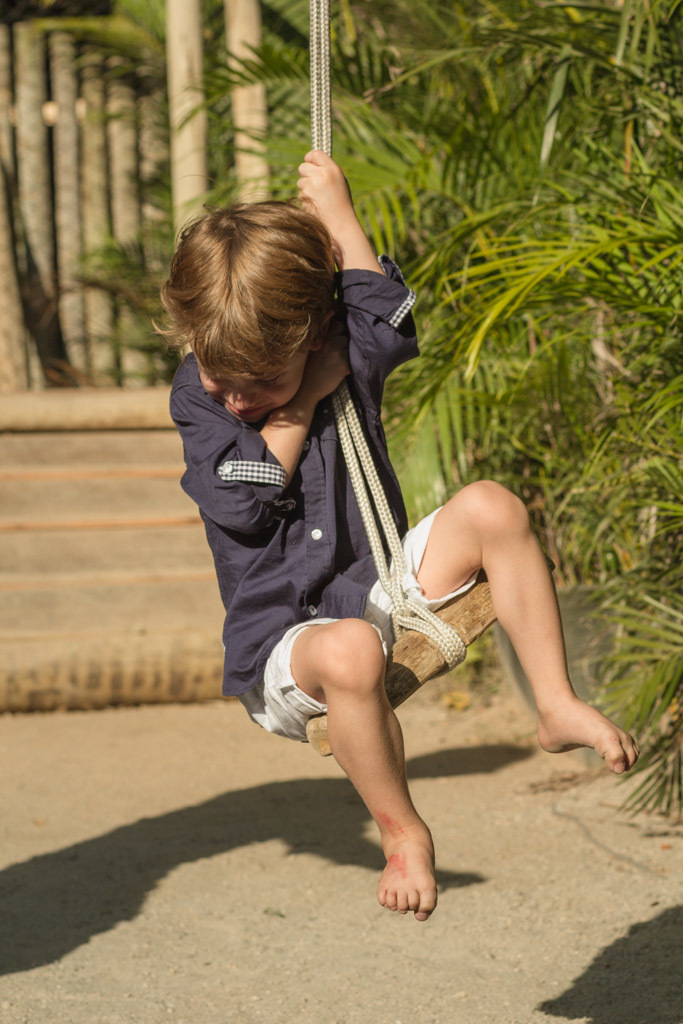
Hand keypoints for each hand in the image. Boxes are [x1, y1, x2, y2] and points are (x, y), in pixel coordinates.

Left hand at [297, 151, 382, 274]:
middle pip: (303, 167)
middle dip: (305, 174)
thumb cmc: (342, 203)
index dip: (310, 157)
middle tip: (313, 183)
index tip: (308, 160)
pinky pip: (300, 195)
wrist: (341, 224)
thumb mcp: (339, 182)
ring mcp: (312, 187)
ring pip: (300, 182)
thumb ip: (327, 172)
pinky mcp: (305, 198)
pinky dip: (305, 200)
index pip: (315, 154)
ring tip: (318, 198)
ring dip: (305, 189)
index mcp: (333, 169)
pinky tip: (316, 206)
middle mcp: (322, 175)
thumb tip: (311, 162)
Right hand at [299, 317, 349, 403]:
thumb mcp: (311, 348)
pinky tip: (341, 370)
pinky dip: (350, 365)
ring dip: (347, 353)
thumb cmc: (308, 368)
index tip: (335, 338)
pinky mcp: (345, 366)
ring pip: (350, 348)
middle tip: (336, 353)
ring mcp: (339, 354)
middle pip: (346, 337)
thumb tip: (331, 324)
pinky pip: (353, 360)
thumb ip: (321, 337)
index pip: (338, 325)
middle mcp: (331, 343)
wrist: (306, 388)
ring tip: (338, 362)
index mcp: (322, 337)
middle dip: (343, 343)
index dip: (338, 332)